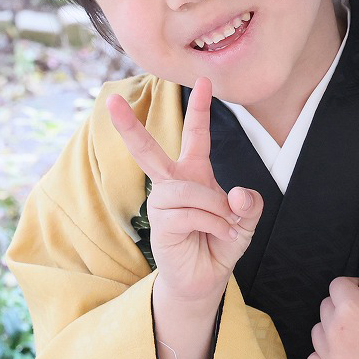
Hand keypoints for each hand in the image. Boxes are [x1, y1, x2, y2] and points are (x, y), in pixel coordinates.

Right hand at [107, 77, 262, 308]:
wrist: (205, 278)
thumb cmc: (220, 243)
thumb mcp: (245, 221)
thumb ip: (249, 204)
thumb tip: (237, 193)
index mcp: (193, 174)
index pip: (196, 136)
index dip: (200, 108)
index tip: (203, 79)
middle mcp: (172, 184)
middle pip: (148, 151)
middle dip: (129, 127)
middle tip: (109, 100)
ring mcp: (162, 204)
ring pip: (191, 192)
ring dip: (216, 209)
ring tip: (226, 226)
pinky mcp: (160, 224)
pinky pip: (191, 213)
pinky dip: (213, 224)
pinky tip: (217, 234)